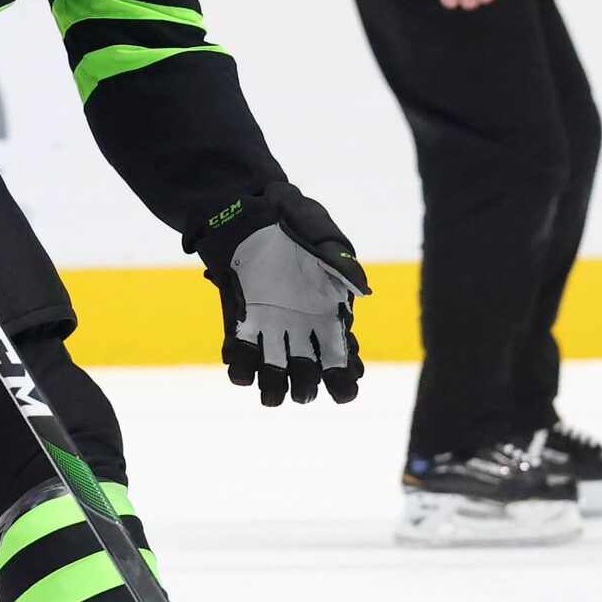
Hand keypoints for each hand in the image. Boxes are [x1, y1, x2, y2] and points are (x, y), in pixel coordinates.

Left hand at [195, 183, 368, 406]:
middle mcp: (302, 329)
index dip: (345, 378)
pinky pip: (241, 356)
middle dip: (308, 388)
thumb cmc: (290, 219)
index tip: (344, 381)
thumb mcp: (318, 229)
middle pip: (310, 375)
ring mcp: (271, 329)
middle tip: (304, 386)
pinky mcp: (241, 324)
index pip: (343, 359)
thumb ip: (337, 256)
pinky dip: (240, 366)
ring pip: (275, 373)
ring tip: (271, 391)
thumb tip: (360, 290)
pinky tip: (241, 362)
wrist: (245, 211)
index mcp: (330, 313)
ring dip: (273, 387)